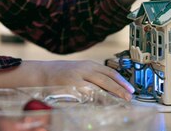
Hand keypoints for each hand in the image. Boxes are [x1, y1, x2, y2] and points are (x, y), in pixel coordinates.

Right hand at [0, 60, 133, 100]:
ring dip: (110, 95)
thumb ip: (92, 77)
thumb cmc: (61, 74)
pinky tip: (103, 105)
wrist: (40, 73)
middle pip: (106, 79)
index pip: (109, 71)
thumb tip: (110, 87)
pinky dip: (96, 99)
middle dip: (119, 89)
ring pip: (98, 87)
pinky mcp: (69, 87)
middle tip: (129, 97)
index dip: (121, 81)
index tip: (131, 89)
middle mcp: (83, 69)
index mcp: (87, 65)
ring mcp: (76, 78)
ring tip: (120, 102)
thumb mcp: (78, 71)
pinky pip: (86, 94)